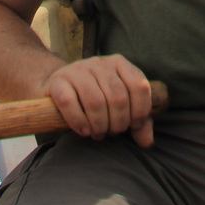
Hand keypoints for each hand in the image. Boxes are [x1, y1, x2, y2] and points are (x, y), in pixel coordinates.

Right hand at [41, 54, 155, 147]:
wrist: (58, 87)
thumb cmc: (94, 100)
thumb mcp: (118, 106)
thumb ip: (137, 122)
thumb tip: (147, 142)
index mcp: (119, 64)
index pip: (139, 86)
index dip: (140, 111)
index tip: (133, 126)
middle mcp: (100, 62)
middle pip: (118, 98)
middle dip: (118, 123)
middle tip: (111, 133)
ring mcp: (78, 69)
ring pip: (95, 101)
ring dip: (99, 125)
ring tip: (98, 134)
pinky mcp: (58, 80)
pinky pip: (69, 103)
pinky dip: (78, 121)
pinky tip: (84, 131)